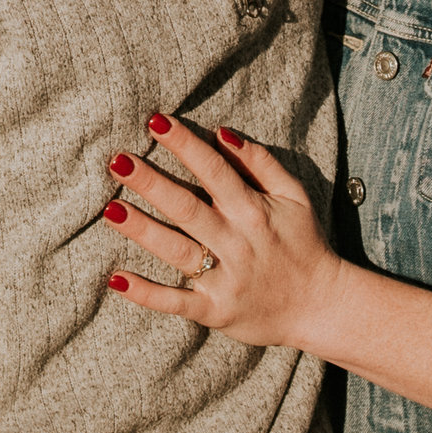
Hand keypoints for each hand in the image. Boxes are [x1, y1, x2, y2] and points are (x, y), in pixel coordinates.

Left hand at [100, 117, 338, 350]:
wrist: (321, 307)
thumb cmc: (304, 244)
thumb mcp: (294, 197)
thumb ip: (261, 163)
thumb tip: (223, 132)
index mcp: (253, 211)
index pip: (213, 170)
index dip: (184, 145)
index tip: (155, 122)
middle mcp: (236, 242)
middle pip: (186, 208)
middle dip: (150, 183)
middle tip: (116, 161)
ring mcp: (225, 279)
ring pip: (176, 250)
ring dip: (142, 230)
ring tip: (110, 209)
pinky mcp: (215, 311)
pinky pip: (176, 302)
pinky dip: (146, 294)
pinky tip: (117, 279)